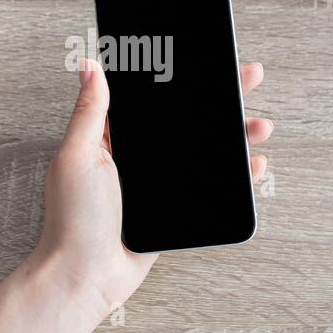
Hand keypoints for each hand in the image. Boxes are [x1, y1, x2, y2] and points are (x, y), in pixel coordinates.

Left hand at [32, 59, 272, 318]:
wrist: (86, 275)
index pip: (152, 97)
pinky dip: (235, 175)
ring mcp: (158, 183)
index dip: (179, 75)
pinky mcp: (175, 209)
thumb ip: (90, 111)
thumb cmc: (73, 219)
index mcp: (112, 137)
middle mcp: (138, 156)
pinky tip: (253, 165)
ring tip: (258, 124)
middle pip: (187, 119)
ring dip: (235, 134)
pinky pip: (211, 185)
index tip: (205, 56)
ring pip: (204, 150)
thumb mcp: (78, 156)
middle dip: (219, 97)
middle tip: (247, 77)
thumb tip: (90, 64)